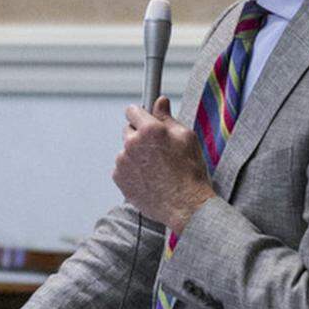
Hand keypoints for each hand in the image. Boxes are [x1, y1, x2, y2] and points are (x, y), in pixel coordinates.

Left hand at [113, 96, 213, 234]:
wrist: (186, 206)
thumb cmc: (190, 172)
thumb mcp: (186, 138)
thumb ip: (168, 117)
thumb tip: (160, 102)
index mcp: (149, 130)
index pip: (132, 110)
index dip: (141, 115)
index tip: (145, 120)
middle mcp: (132, 144)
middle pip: (128, 130)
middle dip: (140, 136)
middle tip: (157, 150)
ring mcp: (123, 162)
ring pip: (126, 151)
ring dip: (136, 155)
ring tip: (156, 169)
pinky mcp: (119, 178)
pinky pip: (123, 168)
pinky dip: (132, 171)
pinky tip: (149, 178)